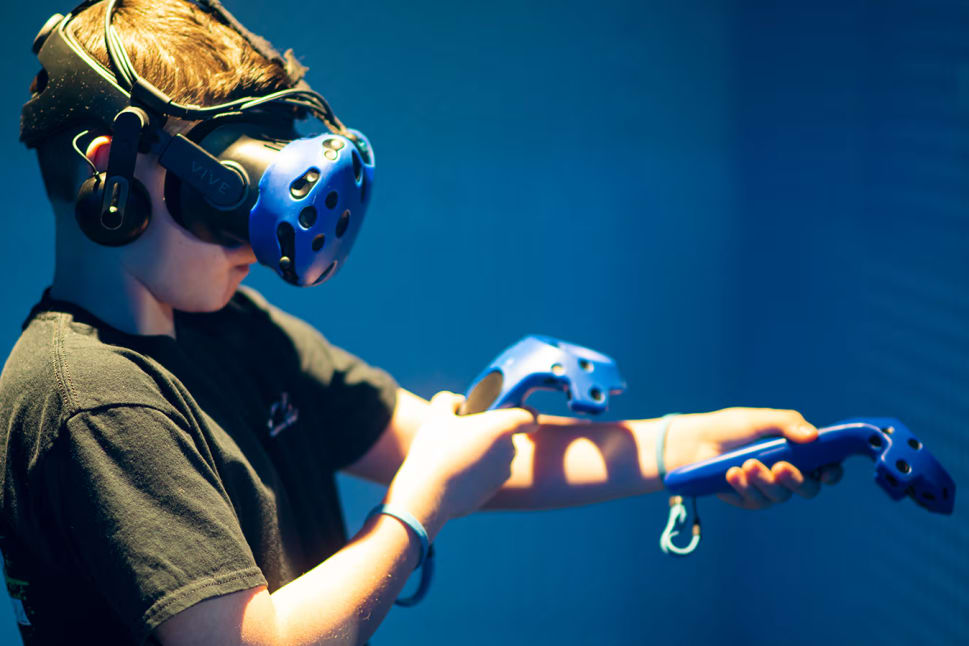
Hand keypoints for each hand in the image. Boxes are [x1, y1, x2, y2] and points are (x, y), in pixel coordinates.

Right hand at [386, 392, 536, 536]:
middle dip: (493, 435)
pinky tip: (456, 473)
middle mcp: (510, 450)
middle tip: (467, 434)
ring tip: (457, 455)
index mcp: (502, 426)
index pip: (530, 417)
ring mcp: (503, 473)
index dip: (527, 414)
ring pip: (499, 458)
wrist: (428, 492)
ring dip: (485, 454)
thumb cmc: (435, 448)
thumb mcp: (437, 415)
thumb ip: (449, 401)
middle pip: (509, 437)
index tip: (514, 413)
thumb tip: (458, 402)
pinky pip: (490, 476)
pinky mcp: (494, 491)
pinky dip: (479, 473)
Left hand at [664, 407, 842, 509]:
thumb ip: (786, 423)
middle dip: (797, 480)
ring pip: (780, 496)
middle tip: (780, 468)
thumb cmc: (728, 428)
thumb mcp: (758, 420)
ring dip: (764, 481)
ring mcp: (768, 488)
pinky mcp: (748, 499)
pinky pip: (756, 500)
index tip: (825, 471)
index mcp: (797, 452)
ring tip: (746, 464)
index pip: (825, 467)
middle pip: (808, 488)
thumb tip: (814, 436)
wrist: (693, 441)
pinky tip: (731, 473)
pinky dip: (745, 487)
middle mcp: (787, 473)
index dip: (831, 472)